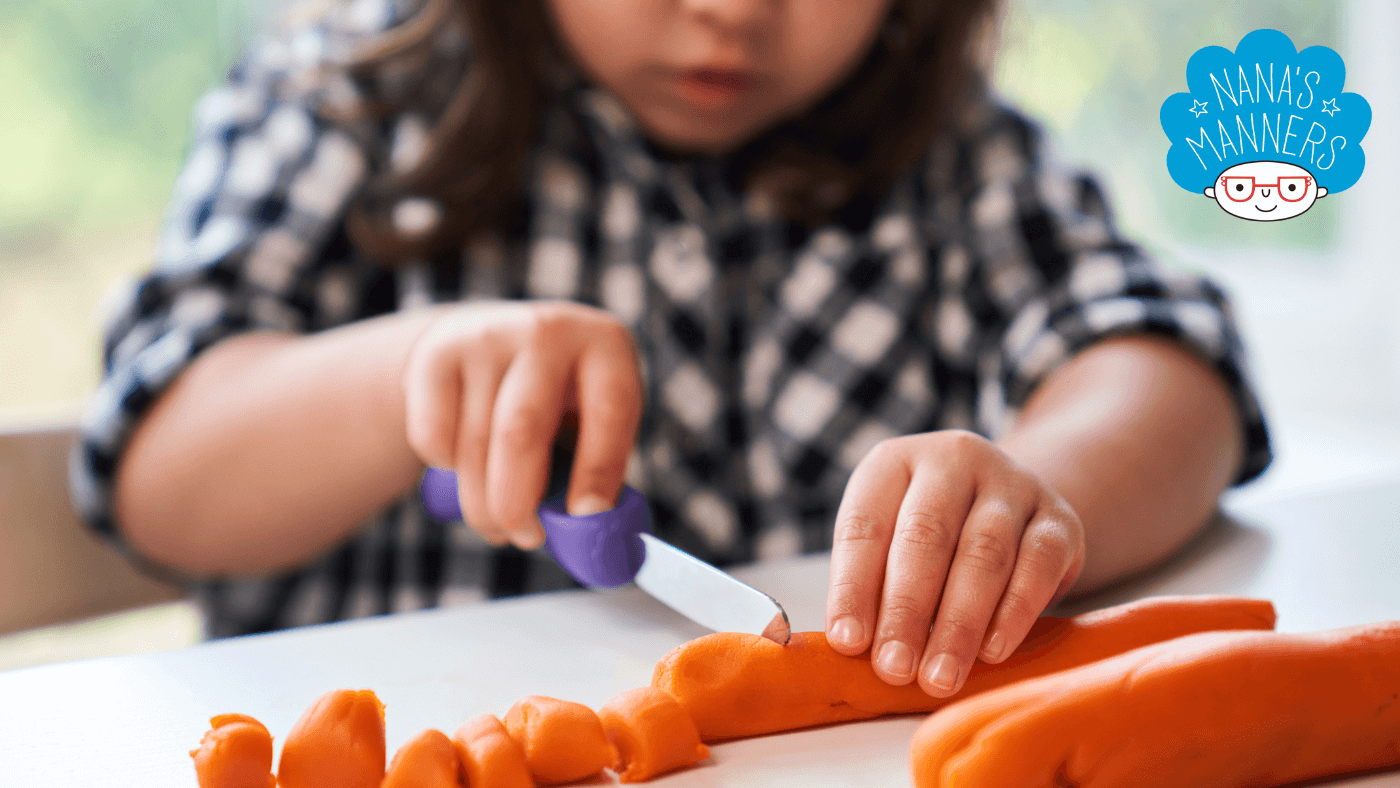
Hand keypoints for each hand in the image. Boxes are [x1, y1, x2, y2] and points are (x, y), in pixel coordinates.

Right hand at [402, 301, 642, 548]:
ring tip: (498, 525)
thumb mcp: (594, 416)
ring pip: (473, 445)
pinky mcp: (437, 353)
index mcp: (606, 345)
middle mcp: (548, 332)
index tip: (585, 518)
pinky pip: (432, 436)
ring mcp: (487, 336)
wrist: (494, 336)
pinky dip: (446, 469)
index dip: (597, 470)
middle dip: (517, 502)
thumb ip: (597, 468)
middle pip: (521, 431)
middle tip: (524, 539)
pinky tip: (467, 467)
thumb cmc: (560, 396)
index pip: (609, 412)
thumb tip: (590, 531)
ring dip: (481, 504)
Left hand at [824, 430, 1084, 695]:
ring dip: (958, 623)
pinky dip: (1014, 613)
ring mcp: (1011, 484)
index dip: (853, 587)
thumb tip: (857, 648)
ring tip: (939, 676)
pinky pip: (1038, 564)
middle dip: (906, 609)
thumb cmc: (932, 538)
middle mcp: (954, 460)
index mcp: (894, 463)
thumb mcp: (891, 543)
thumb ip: (873, 587)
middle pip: (925, 536)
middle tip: (894, 667)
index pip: (864, 526)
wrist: (1012, 507)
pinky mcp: (1058, 519)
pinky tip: (992, 651)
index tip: (848, 643)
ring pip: (983, 553)